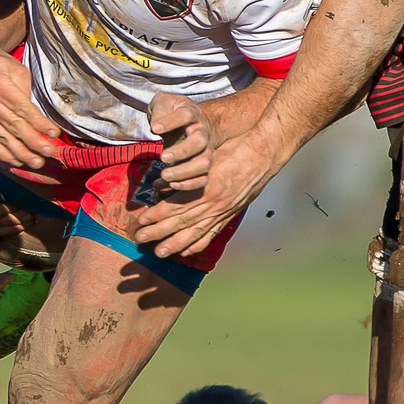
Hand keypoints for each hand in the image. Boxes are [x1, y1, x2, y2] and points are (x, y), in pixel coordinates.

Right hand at [0, 51, 61, 172]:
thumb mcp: (15, 69)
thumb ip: (26, 90)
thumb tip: (39, 114)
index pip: (22, 108)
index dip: (39, 123)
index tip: (54, 133)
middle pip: (14, 126)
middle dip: (34, 142)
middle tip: (50, 152)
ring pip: (3, 138)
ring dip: (22, 153)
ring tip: (38, 162)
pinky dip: (5, 155)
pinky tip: (19, 162)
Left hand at [135, 109, 272, 258]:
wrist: (262, 157)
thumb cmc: (234, 151)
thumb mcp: (205, 158)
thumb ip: (183, 173)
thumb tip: (160, 184)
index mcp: (205, 189)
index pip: (175, 205)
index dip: (156, 214)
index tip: (141, 219)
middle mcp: (213, 205)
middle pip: (180, 222)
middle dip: (158, 232)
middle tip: (140, 239)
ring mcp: (222, 213)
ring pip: (194, 234)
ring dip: (175, 245)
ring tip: (160, 253)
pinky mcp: (229, 216)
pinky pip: (211, 235)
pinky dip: (198, 245)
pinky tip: (186, 252)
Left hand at [146, 92, 213, 188]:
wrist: (190, 121)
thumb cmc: (172, 112)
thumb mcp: (163, 103)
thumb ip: (160, 110)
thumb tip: (156, 127)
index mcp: (192, 113)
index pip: (186, 114)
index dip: (171, 121)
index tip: (154, 129)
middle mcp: (202, 132)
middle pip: (199, 141)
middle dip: (181, 151)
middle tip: (162, 157)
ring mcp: (205, 150)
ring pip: (204, 163)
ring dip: (185, 172)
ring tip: (165, 175)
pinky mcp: (203, 165)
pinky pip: (203, 178)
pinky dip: (189, 185)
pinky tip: (171, 185)